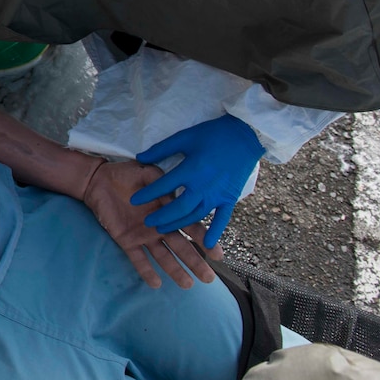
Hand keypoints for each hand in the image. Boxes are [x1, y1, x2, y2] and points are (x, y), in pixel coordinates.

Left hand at [83, 159, 219, 288]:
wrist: (99, 180)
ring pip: (163, 257)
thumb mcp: (147, 173)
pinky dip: (146, 271)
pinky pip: (138, 259)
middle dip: (195, 262)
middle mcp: (159, 227)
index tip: (217, 254)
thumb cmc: (126, 174)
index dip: (204, 240)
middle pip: (181, 248)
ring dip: (176, 271)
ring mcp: (143, 236)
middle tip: (209, 278)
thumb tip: (178, 195)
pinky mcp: (126, 240)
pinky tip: (156, 284)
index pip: (190, 227)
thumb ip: (163, 185)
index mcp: (168, 211)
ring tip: (188, 285)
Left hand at [130, 114, 264, 247]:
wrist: (245, 136)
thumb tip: (140, 158)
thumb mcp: (184, 137)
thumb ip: (161, 149)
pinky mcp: (230, 198)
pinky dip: (214, 232)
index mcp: (191, 169)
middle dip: (161, 216)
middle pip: (179, 207)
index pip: (164, 185)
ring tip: (164, 229)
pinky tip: (205, 244)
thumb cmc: (213, 134)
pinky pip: (222, 219)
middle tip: (147, 222)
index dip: (147, 194)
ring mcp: (218, 194)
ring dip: (179, 224)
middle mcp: (203, 186)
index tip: (134, 200)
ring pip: (195, 215)